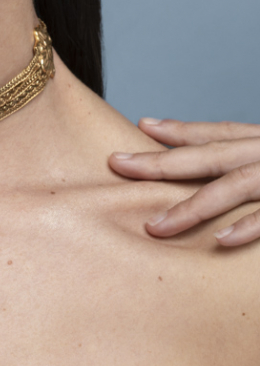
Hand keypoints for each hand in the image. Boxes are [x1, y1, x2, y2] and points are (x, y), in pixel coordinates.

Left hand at [109, 118, 259, 245]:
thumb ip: (251, 160)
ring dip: (191, 207)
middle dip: (160, 162)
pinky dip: (245, 226)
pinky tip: (218, 239)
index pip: (218, 133)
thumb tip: (223, 174)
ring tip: (154, 226)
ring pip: (232, 185)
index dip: (180, 130)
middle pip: (209, 155)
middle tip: (118, 163)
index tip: (143, 125)